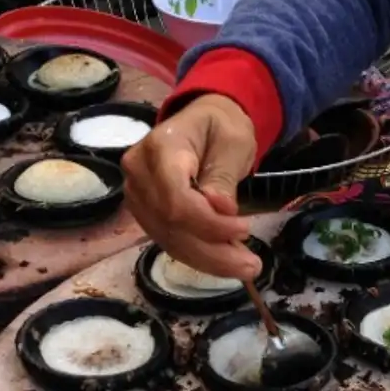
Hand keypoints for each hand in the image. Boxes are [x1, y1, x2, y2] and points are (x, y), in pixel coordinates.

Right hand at [122, 95, 260, 277]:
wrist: (202, 123)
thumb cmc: (220, 127)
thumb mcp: (233, 142)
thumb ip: (223, 176)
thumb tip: (220, 209)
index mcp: (160, 147)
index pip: (176, 198)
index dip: (208, 223)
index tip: (244, 230)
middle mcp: (139, 173)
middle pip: (171, 224)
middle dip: (213, 251)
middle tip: (252, 266)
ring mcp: (137, 195)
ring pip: (169, 240)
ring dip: (209, 260)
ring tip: (245, 267)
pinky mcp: (145, 213)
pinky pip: (170, 241)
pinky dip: (199, 256)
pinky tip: (226, 263)